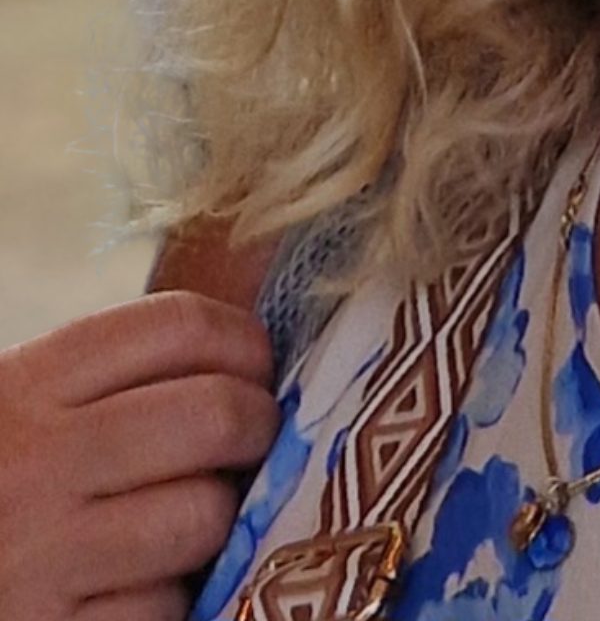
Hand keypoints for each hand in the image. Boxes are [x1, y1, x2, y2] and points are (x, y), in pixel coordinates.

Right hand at [0, 292, 279, 620]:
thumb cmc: (3, 485)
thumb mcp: (29, 414)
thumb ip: (118, 386)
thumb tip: (249, 370)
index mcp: (28, 386)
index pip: (180, 325)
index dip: (245, 344)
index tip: (256, 370)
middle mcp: (33, 462)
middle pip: (214, 413)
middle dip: (256, 428)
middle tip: (248, 447)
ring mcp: (39, 553)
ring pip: (203, 515)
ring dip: (217, 524)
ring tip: (189, 521)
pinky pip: (165, 605)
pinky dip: (169, 601)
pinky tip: (139, 587)